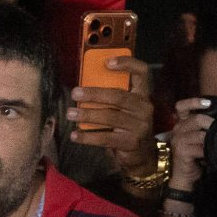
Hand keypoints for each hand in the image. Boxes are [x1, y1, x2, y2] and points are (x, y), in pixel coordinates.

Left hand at [67, 57, 156, 171]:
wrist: (141, 155)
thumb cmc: (126, 125)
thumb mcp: (123, 108)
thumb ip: (111, 95)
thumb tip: (83, 86)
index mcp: (142, 94)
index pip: (141, 72)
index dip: (127, 63)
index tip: (107, 62)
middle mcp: (144, 108)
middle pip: (119, 96)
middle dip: (94, 94)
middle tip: (75, 93)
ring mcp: (140, 126)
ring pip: (110, 117)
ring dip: (87, 115)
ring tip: (71, 114)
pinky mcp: (131, 143)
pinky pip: (106, 138)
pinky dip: (88, 137)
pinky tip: (75, 135)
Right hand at [168, 98, 213, 189]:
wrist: (185, 175)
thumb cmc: (195, 154)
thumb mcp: (199, 138)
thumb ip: (205, 128)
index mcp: (182, 123)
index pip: (181, 106)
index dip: (194, 102)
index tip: (208, 102)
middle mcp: (178, 129)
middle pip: (196, 119)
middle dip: (211, 123)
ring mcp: (178, 140)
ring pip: (199, 134)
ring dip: (211, 139)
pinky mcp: (181, 152)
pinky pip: (199, 148)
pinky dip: (207, 151)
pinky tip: (210, 154)